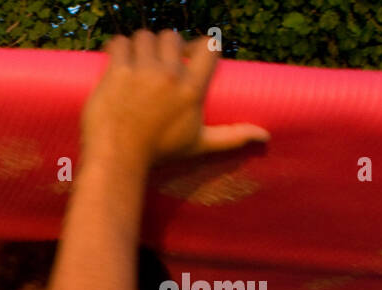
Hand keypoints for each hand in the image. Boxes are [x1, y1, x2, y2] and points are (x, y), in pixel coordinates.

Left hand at [81, 31, 268, 167]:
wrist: (118, 160)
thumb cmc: (158, 153)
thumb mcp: (199, 144)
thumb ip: (232, 136)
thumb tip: (265, 137)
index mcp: (191, 89)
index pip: (208, 46)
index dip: (197, 45)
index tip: (186, 55)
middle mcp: (168, 76)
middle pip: (171, 36)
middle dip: (164, 46)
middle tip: (157, 62)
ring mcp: (141, 73)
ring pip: (144, 36)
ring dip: (141, 46)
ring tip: (137, 62)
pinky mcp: (117, 73)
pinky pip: (119, 43)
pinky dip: (118, 48)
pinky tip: (118, 60)